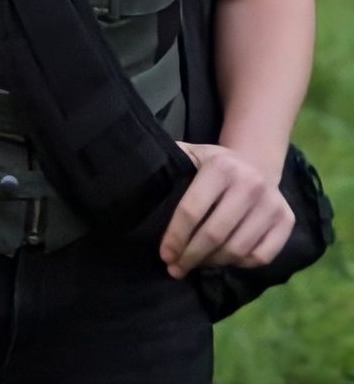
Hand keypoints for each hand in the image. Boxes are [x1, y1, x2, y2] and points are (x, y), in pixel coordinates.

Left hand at [159, 143, 294, 278]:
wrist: (256, 162)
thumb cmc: (214, 165)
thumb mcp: (192, 154)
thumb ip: (171, 163)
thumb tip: (137, 178)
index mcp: (221, 166)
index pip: (192, 210)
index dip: (176, 237)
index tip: (165, 255)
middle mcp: (250, 183)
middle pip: (214, 235)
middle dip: (190, 257)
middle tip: (175, 269)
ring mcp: (271, 203)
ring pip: (237, 250)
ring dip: (212, 264)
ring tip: (196, 265)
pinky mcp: (286, 220)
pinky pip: (260, 257)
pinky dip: (239, 265)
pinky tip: (223, 260)